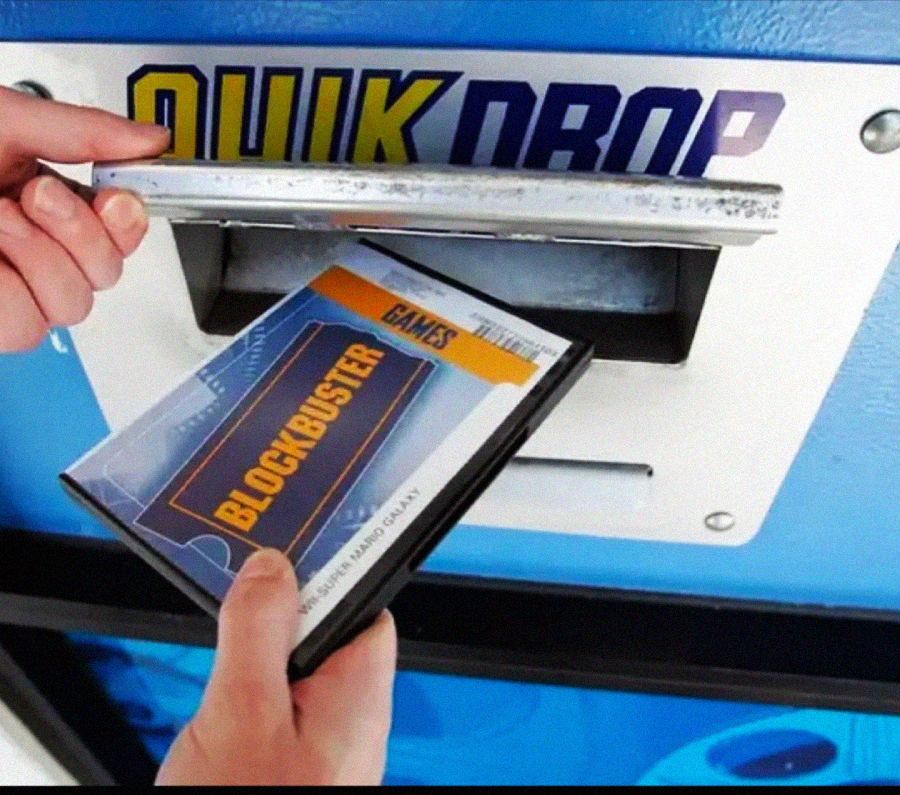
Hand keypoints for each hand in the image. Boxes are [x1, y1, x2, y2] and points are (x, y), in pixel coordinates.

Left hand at [0, 86, 169, 350]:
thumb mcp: (8, 120)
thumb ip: (85, 129)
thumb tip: (155, 138)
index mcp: (45, 200)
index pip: (120, 231)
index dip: (128, 222)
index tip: (114, 196)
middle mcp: (33, 245)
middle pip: (107, 274)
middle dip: (78, 234)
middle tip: (33, 196)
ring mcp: (12, 285)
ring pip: (74, 306)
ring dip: (38, 258)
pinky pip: (27, 328)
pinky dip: (8, 291)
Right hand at [155, 549, 397, 785]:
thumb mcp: (242, 711)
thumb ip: (257, 633)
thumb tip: (269, 568)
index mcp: (357, 696)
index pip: (362, 603)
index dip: (326, 571)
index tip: (286, 549)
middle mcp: (349, 721)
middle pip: (322, 637)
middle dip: (277, 617)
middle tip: (235, 599)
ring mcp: (322, 748)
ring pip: (293, 677)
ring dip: (257, 660)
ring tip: (222, 647)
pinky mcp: (293, 768)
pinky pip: (277, 713)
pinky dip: (249, 697)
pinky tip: (219, 704)